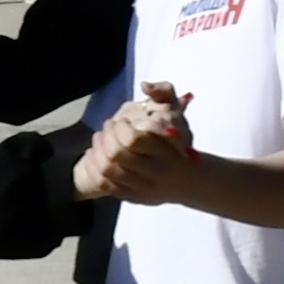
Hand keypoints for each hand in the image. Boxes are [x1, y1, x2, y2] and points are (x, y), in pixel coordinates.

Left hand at [77, 85, 193, 202]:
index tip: (119, 120)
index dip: (119, 128)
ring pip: (108, 170)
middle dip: (106, 137)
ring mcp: (144, 187)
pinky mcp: (135, 197)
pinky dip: (94, 168)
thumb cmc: (179, 144)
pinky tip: (93, 155)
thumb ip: (164, 94)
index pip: (133, 140)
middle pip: (116, 154)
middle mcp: (156, 172)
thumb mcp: (178, 115)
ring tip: (98, 138)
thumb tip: (145, 85)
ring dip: (97, 151)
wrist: (190, 182)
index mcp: (167, 152)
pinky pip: (106, 184)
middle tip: (106, 126)